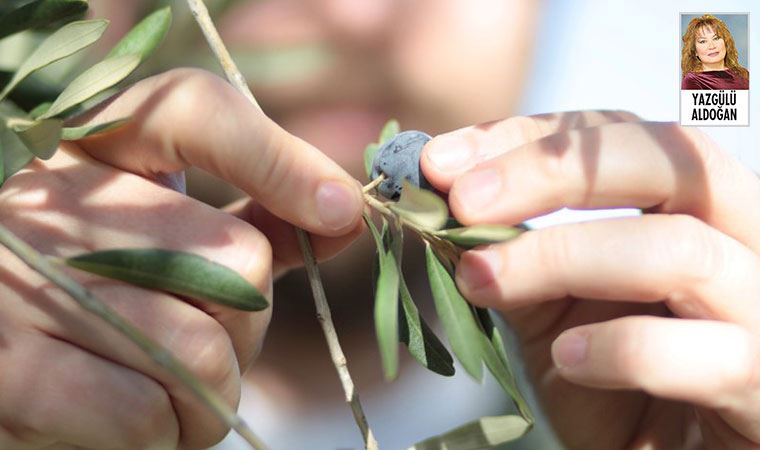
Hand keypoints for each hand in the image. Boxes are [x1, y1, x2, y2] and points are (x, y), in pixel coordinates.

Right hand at [0, 68, 363, 449]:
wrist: (10, 367)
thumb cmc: (107, 299)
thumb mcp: (170, 240)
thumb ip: (254, 221)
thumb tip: (345, 214)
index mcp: (91, 150)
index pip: (192, 110)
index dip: (279, 158)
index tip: (343, 209)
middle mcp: (48, 200)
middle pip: (235, 258)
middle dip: (246, 324)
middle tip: (204, 339)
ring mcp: (21, 282)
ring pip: (201, 349)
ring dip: (213, 390)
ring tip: (171, 387)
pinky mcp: (11, 372)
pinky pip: (148, 412)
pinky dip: (168, 431)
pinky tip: (141, 419)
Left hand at [422, 111, 759, 448]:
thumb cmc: (606, 384)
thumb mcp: (549, 309)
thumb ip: (513, 255)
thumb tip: (443, 204)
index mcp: (690, 207)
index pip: (621, 134)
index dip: (529, 137)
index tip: (441, 163)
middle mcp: (744, 240)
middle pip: (671, 159)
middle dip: (553, 170)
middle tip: (463, 201)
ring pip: (680, 250)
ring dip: (562, 258)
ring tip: (483, 280)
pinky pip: (711, 354)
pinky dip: (623, 349)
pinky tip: (567, 360)